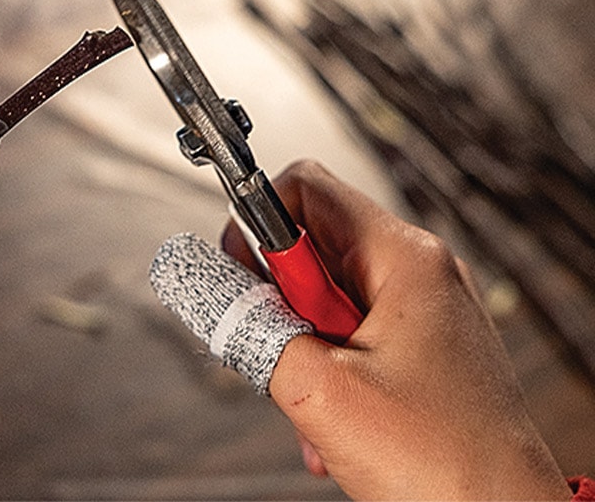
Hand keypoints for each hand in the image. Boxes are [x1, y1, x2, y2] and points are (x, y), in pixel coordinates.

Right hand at [226, 161, 568, 499]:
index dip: (256, 222)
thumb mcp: (322, 391)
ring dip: (300, 351)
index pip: (306, 189)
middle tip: (277, 350)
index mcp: (404, 258)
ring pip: (324, 301)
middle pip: (310, 248)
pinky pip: (350, 337)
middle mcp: (417, 272)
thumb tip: (208, 292)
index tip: (238, 275)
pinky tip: (333, 427)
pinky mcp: (422, 348)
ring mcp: (423, 311)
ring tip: (314, 406)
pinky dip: (327, 374)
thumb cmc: (446, 465)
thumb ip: (256, 330)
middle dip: (278, 304)